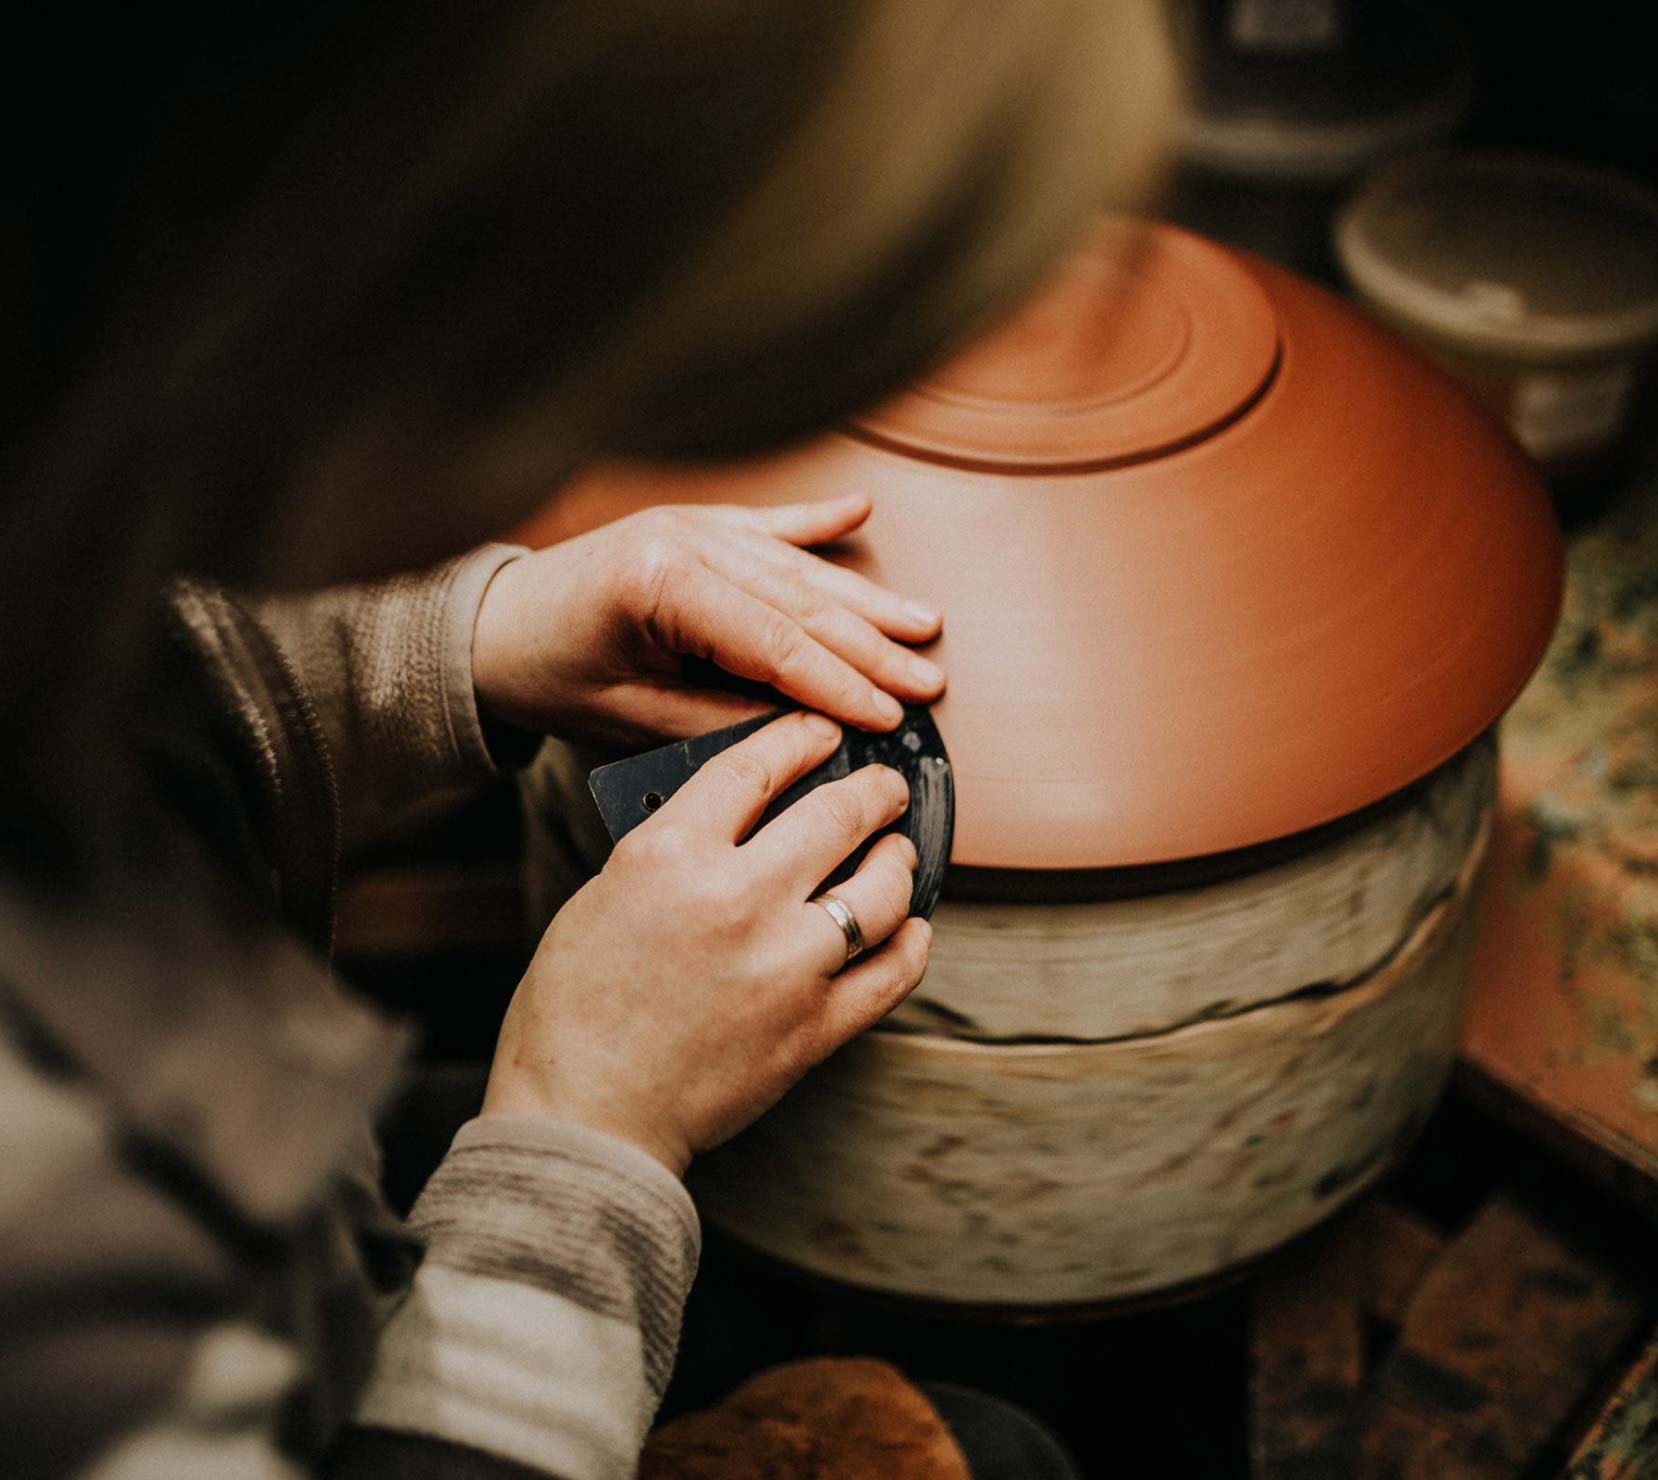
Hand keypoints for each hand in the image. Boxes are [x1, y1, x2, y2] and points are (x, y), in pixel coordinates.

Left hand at [471, 492, 943, 743]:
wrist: (487, 626)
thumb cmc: (549, 674)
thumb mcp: (629, 717)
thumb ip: (720, 719)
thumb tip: (809, 731)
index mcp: (661, 583)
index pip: (775, 641)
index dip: (839, 684)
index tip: (891, 716)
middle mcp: (684, 539)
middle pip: (799, 600)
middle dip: (871, 646)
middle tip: (929, 681)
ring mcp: (691, 523)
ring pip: (797, 567)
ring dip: (864, 599)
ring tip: (924, 623)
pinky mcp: (692, 523)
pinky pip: (767, 525)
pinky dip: (815, 522)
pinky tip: (861, 515)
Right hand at [481, 711, 932, 1173]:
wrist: (585, 1117)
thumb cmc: (576, 1007)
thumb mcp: (607, 894)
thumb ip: (677, 848)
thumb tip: (747, 817)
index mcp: (669, 854)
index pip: (756, 764)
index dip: (800, 737)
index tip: (823, 732)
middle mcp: (737, 899)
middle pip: (836, 814)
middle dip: (873, 789)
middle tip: (886, 786)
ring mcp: (785, 965)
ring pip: (880, 889)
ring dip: (898, 860)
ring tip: (896, 853)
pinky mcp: (814, 1028)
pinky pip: (892, 973)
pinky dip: (910, 942)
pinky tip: (910, 926)